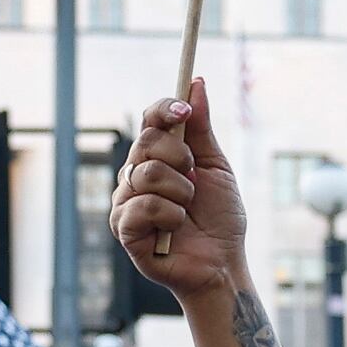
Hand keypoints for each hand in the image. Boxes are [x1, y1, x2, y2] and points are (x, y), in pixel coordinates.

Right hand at [111, 88, 250, 307]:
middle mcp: (135, 175)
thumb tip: (195, 83)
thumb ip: (201, 128)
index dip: (165, 109)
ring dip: (181, 191)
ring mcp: (125, 201)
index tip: (185, 109)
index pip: (150, 120)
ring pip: (147, 173)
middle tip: (195, 178)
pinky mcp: (123, 228)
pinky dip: (170, 215)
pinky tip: (175, 228)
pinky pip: (142, 205)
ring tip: (188, 209)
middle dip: (180, 157)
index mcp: (156, 158)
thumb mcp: (215, 167)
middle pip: (146, 142)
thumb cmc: (219, 218)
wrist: (222, 263)